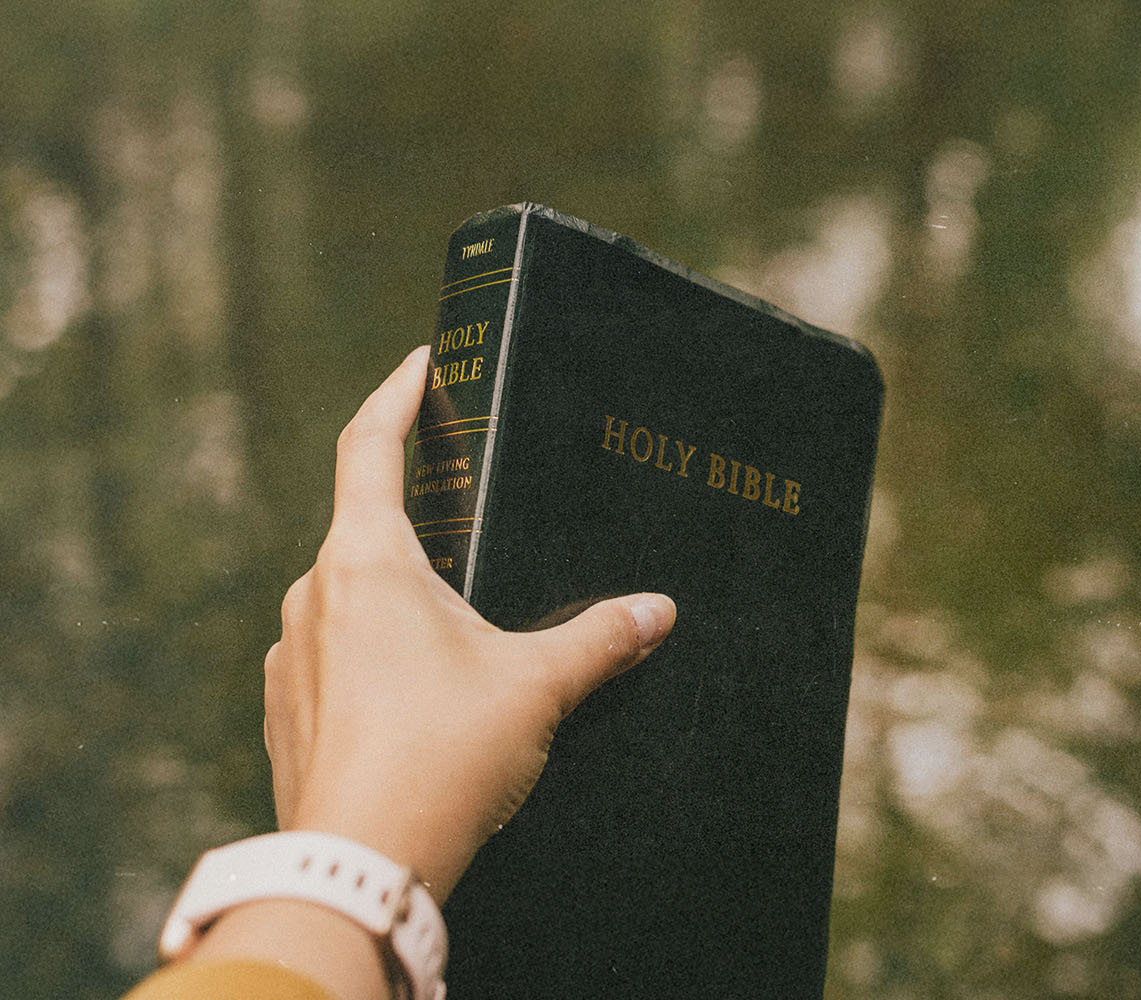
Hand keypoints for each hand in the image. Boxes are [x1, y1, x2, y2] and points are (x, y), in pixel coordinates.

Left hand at [263, 345, 674, 901]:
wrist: (356, 866)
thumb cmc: (441, 757)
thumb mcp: (536, 685)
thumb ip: (601, 637)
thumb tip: (658, 610)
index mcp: (367, 561)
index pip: (370, 445)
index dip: (397, 393)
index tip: (421, 363)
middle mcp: (314, 594)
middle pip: (363, 527)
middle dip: (420, 525)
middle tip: (471, 530)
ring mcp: (290, 655)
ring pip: (347, 599)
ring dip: (395, 601)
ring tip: (456, 639)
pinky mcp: (286, 711)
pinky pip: (330, 658)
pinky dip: (371, 659)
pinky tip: (417, 700)